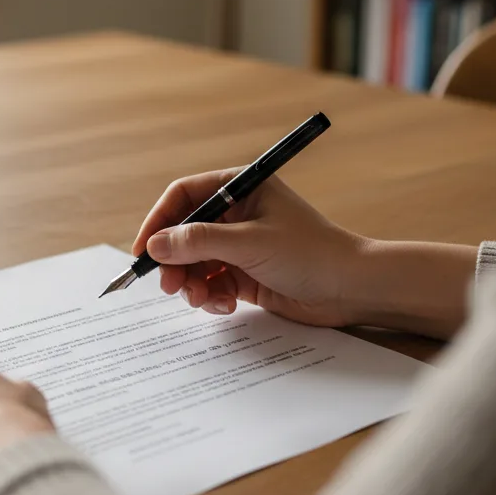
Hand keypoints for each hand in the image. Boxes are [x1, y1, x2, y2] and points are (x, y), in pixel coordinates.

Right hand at [132, 172, 365, 325]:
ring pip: (195, 262)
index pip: (184, 196)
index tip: (144, 251)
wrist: (352, 289)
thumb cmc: (311, 253)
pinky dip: (211, 296)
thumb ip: (199, 242)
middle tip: (170, 286)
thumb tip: (155, 245)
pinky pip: (212, 283)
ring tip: (203, 300)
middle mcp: (237, 214)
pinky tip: (225, 306)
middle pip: (184, 233)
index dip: (159, 221)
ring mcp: (240, 245)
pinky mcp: (245, 274)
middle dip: (175, 261)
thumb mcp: (250, 243)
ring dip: (193, 283)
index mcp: (241, 188)